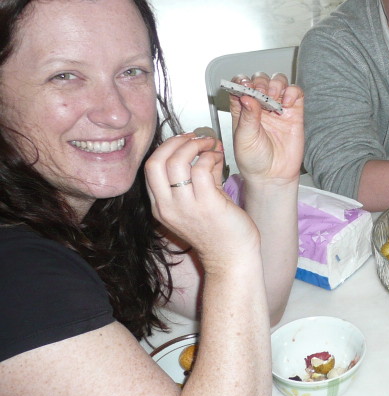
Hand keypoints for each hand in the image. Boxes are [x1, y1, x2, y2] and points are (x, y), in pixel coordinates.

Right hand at [145, 133, 258, 266]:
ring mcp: (186, 207)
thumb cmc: (217, 231)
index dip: (166, 147)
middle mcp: (168, 207)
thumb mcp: (196, 203)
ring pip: (177, 162)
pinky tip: (218, 159)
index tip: (183, 139)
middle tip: (195, 137)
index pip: (150, 168)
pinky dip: (209, 157)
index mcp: (161, 206)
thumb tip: (205, 148)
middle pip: (156, 162)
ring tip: (210, 144)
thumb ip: (197, 176)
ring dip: (196, 146)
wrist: (231, 258)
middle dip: (175, 142)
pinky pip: (201, 169)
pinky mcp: (207, 205)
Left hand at [226, 72, 303, 182]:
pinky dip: (292, 92)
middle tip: (260, 93)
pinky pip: (296, 93)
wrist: (273, 175)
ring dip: (276, 84)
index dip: (242, 82)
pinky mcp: (294, 112)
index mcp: (242, 109)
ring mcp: (278, 108)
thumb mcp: (244, 139)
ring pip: (278, 82)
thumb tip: (247, 96)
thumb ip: (247, 117)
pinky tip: (286, 103)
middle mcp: (260, 105)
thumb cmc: (253, 160)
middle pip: (260, 80)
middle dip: (260, 82)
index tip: (244, 86)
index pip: (240, 85)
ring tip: (273, 97)